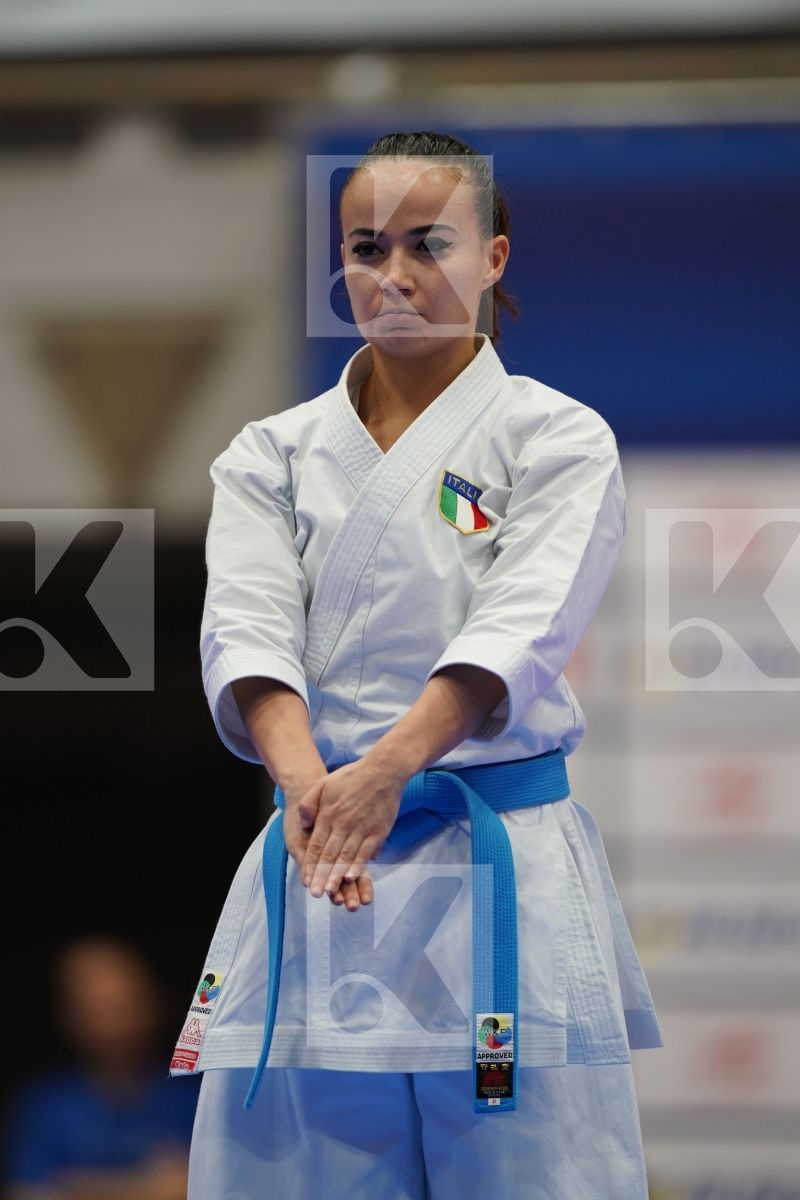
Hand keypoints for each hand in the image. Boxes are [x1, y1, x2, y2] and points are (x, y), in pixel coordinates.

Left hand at [299, 757, 403, 906]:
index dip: (311, 864)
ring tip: (331, 892)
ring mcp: (361, 829)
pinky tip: (352, 877)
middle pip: (330, 855)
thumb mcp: (323, 784)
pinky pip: (366, 852)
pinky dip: (358, 865)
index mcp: (328, 815)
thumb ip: (310, 803)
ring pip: (346, 857)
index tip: (306, 879)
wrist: (383, 771)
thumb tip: (304, 823)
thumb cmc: (351, 777)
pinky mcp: (377, 832)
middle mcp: (343, 824)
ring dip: (338, 875)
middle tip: (316, 893)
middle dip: (322, 876)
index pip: (316, 845)